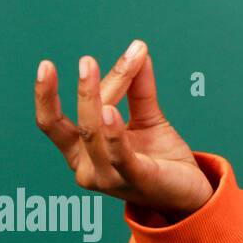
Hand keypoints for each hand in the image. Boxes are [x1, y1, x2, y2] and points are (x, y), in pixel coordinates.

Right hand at [34, 40, 214, 220]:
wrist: (190, 192)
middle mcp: (88, 169)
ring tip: (90, 71)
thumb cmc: (161, 158)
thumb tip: (137, 49)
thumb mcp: (147, 118)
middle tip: (86, 60)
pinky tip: (110, 111)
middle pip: (79, 124)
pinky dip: (113, 132)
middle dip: (81, 91)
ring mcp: (111, 177)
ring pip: (95, 134)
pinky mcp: (138, 180)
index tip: (63, 62)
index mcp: (82, 153)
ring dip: (93, 100)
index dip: (52, 94)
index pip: (58, 122)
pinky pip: (121, 154)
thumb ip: (139, 88)